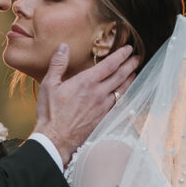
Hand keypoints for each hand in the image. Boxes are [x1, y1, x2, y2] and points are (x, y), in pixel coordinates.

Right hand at [34, 43, 137, 164]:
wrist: (56, 139)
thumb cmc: (51, 113)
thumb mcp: (49, 85)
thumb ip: (58, 64)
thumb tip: (63, 47)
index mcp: (87, 82)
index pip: (110, 65)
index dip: (121, 55)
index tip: (128, 49)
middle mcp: (98, 93)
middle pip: (120, 76)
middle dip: (130, 65)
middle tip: (137, 58)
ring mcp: (103, 107)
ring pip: (122, 90)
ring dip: (129, 80)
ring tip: (134, 73)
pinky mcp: (103, 118)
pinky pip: (117, 103)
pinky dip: (123, 95)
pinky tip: (123, 94)